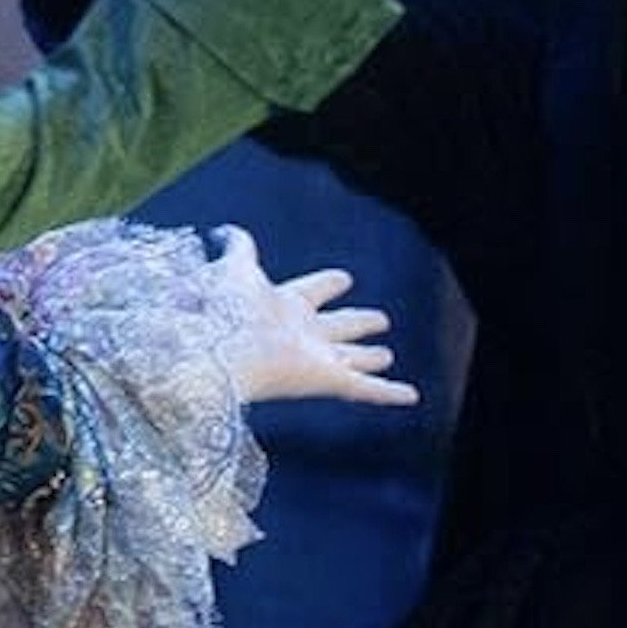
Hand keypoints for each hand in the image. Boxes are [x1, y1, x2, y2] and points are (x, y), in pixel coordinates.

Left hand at [210, 229, 412, 407]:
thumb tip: (224, 230)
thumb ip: (235, 250)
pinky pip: (366, 389)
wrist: (215, 351)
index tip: (345, 278)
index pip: (311, 291)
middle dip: (358, 321)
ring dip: (370, 358)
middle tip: (379, 318)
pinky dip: (390, 393)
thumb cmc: (220, 310)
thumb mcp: (232, 270)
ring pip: (352, 358)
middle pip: (337, 326)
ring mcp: (315, 359)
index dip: (328, 283)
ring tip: (385, 356)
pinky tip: (411, 397)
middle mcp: (301, 332)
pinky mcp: (327, 381)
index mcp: (281, 304)